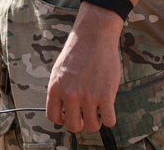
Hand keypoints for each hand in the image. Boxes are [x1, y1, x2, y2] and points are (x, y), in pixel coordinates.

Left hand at [45, 6, 121, 133]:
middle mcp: (69, 95)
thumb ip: (59, 91)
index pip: (54, 118)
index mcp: (55, 88)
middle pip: (73, 126)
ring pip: (92, 126)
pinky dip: (109, 118)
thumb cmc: (77, 53)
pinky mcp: (105, 95)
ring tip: (98, 109)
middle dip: (81, 123)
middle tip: (86, 114)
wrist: (93, 37)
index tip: (71, 114)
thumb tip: (63, 110)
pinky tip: (108, 107)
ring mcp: (88, 96)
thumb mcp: (59, 71)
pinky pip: (109, 121)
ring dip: (96, 121)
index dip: (63, 119)